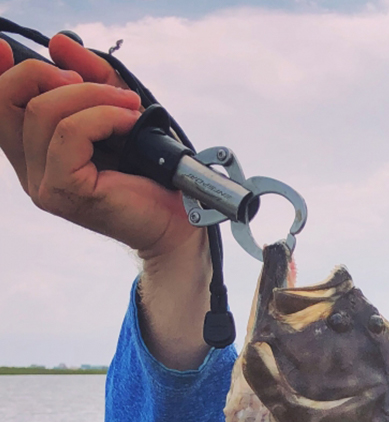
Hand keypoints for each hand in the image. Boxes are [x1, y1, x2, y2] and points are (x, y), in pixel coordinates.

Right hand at [0, 34, 211, 367]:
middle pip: (10, 100)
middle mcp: (31, 170)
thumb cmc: (153, 172)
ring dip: (93, 96)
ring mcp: (44, 184)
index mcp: (36, 152)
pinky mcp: (65, 190)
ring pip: (43, 112)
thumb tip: (60, 44)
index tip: (6, 48)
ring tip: (130, 107)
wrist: (180, 221)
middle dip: (50, 74)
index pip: (0, 105)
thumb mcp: (119, 111)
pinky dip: (102, 117)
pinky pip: (70, 133)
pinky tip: (129, 123)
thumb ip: (91, 78)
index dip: (1, 72)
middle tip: (102, 84)